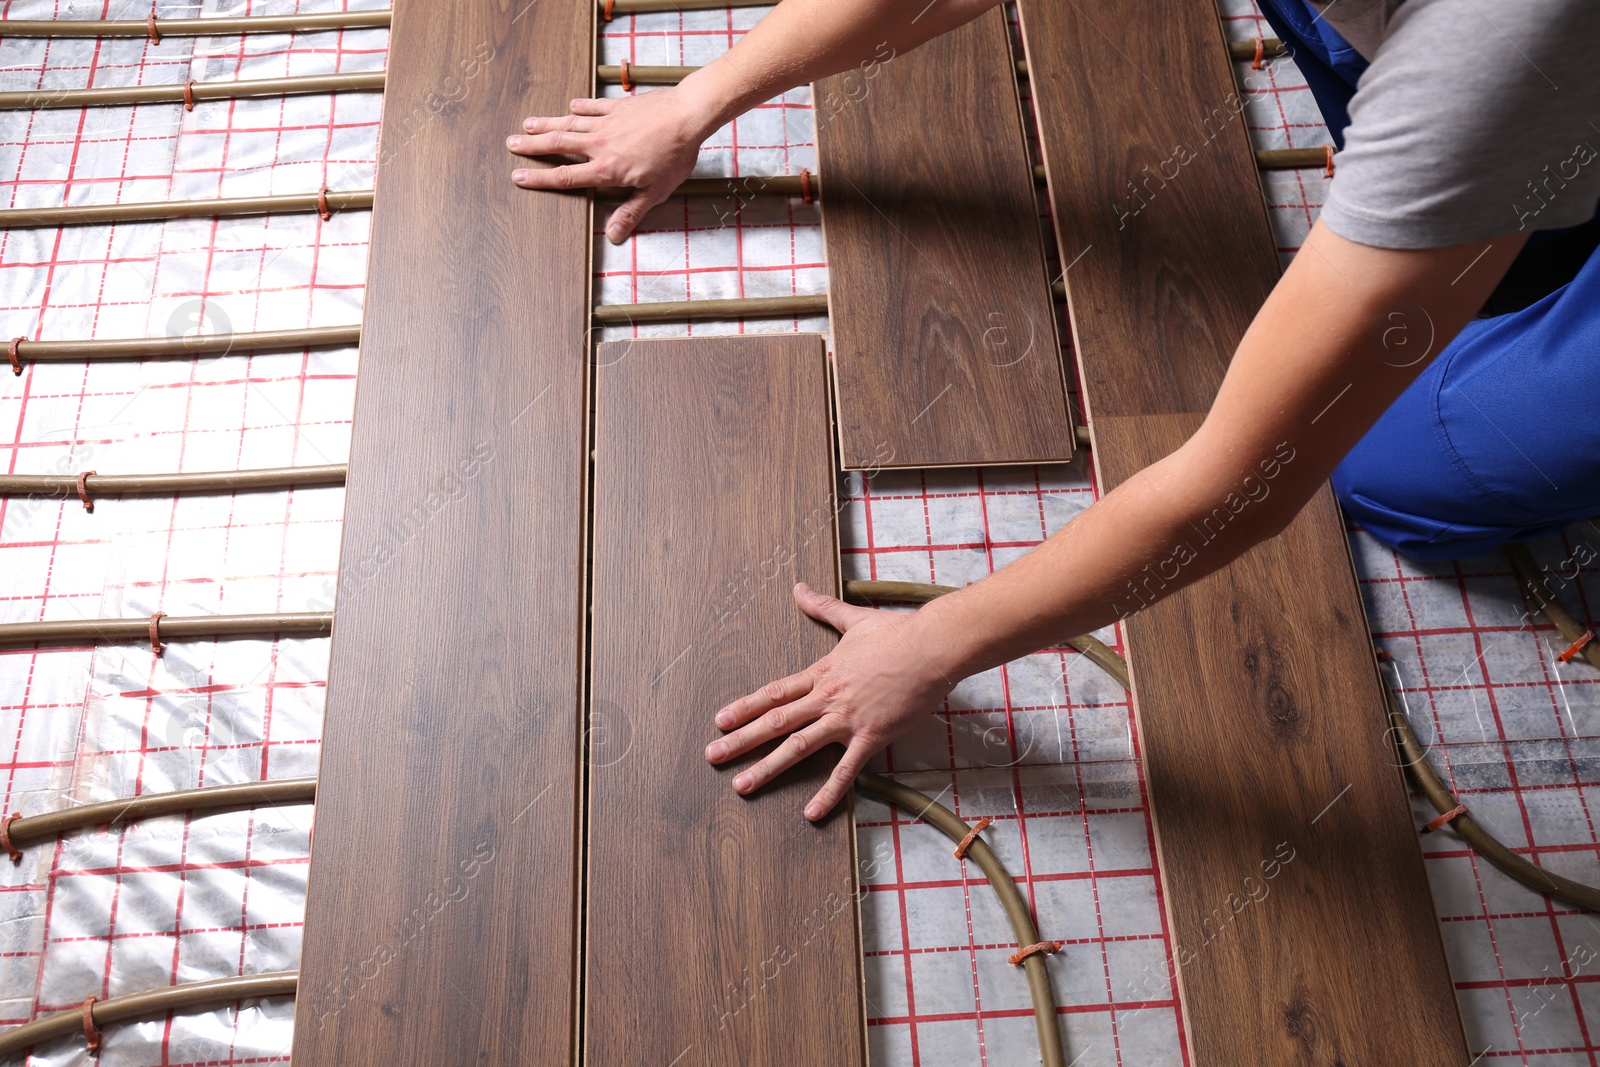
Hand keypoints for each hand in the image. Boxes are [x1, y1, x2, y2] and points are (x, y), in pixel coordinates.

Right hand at [508, 87, 711, 243]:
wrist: (687, 116)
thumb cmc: (675, 156)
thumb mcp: (655, 192)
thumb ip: (631, 213)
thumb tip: (613, 235)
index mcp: (606, 169)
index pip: (565, 176)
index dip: (540, 178)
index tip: (519, 177)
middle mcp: (600, 144)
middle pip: (558, 145)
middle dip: (533, 146)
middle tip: (512, 145)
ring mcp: (607, 122)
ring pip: (569, 123)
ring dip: (547, 124)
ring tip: (528, 124)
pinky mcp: (618, 106)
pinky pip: (592, 106)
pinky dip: (580, 107)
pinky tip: (570, 107)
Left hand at [705, 583, 957, 820]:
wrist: (932, 647)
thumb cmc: (898, 632)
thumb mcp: (854, 619)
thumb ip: (823, 608)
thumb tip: (800, 588)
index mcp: (822, 673)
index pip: (774, 693)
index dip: (745, 707)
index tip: (720, 720)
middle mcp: (827, 698)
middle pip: (775, 721)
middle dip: (740, 740)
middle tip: (712, 756)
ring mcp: (847, 719)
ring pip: (798, 747)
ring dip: (767, 767)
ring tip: (741, 785)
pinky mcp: (871, 737)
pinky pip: (846, 771)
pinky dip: (828, 793)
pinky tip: (810, 813)